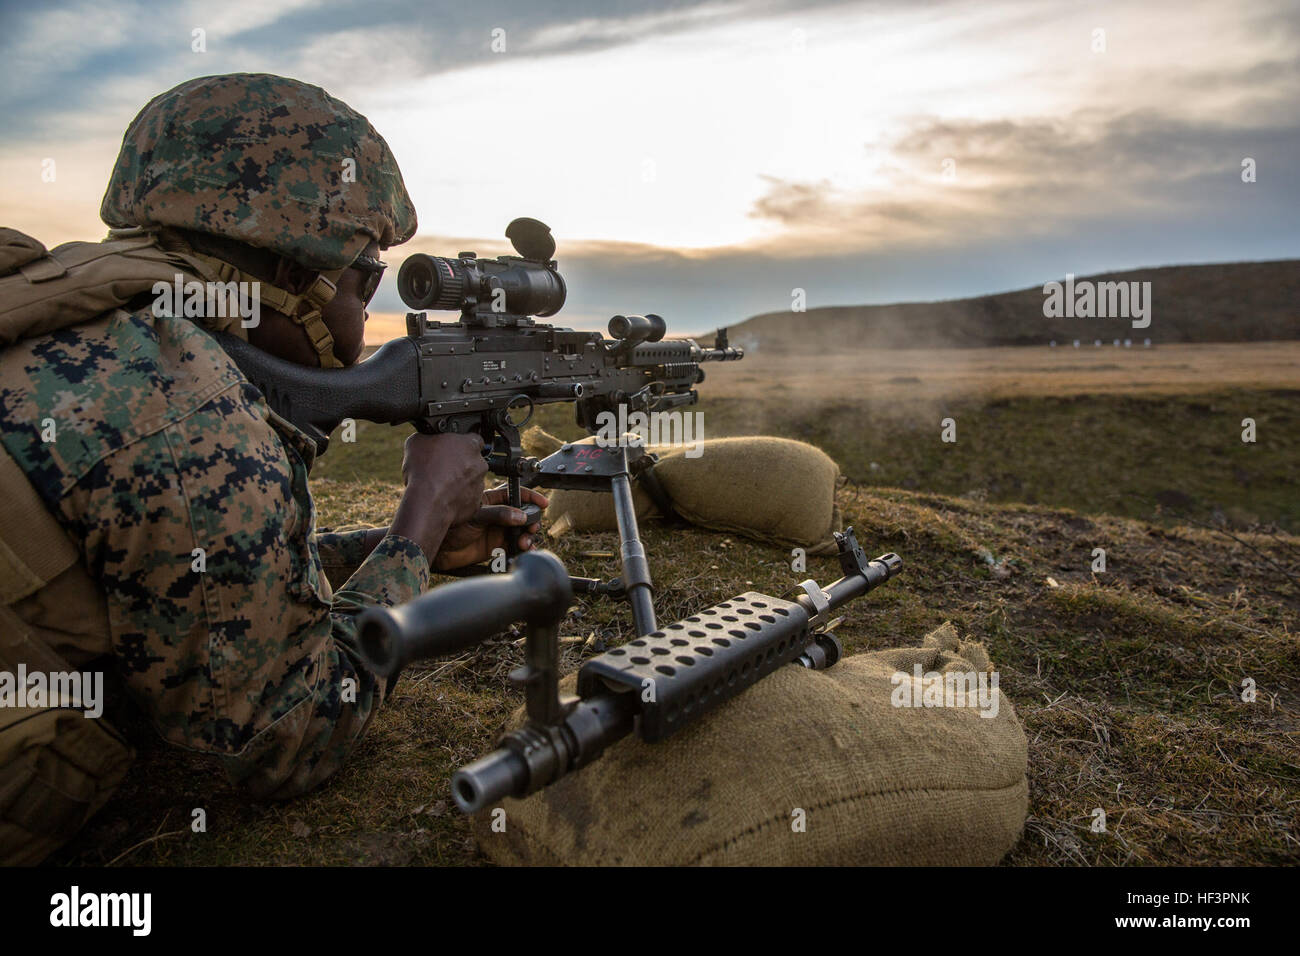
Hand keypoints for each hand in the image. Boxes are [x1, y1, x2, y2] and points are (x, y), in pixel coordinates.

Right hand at [390, 432, 488, 558]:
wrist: (426, 502)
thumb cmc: (422, 470)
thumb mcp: (416, 441)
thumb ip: (429, 437)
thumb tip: (428, 438)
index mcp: (470, 445)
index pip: (475, 439)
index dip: (463, 444)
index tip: (453, 449)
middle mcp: (480, 464)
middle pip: (473, 461)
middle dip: (461, 464)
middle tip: (443, 468)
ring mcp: (480, 485)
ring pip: (471, 481)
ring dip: (460, 481)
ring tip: (440, 485)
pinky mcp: (476, 504)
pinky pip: (468, 499)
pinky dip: (459, 498)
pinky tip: (444, 498)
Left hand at [433, 485, 549, 571]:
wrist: (440, 550)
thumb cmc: (450, 526)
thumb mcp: (476, 516)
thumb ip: (499, 514)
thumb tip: (520, 516)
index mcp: (491, 501)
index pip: (515, 495)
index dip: (530, 497)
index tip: (543, 502)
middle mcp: (497, 515)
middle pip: (523, 515)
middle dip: (531, 521)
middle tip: (532, 528)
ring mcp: (497, 531)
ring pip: (521, 531)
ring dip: (527, 537)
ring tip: (524, 543)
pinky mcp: (496, 547)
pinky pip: (515, 546)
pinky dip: (522, 549)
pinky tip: (523, 551)